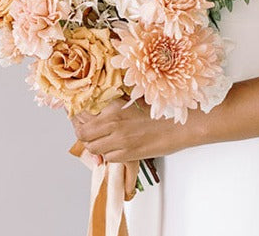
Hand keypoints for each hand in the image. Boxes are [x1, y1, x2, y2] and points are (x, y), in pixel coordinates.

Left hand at [71, 98, 194, 162]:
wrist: (180, 125)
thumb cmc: (158, 111)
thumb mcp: (130, 100)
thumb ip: (112, 107)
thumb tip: (97, 112)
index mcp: (112, 107)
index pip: (82, 117)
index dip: (78, 121)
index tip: (80, 122)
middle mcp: (113, 123)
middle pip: (84, 135)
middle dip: (84, 136)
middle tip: (89, 135)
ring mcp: (121, 141)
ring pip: (94, 149)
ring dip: (96, 147)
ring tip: (104, 142)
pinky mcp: (130, 155)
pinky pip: (109, 158)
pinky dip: (109, 155)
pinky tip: (117, 148)